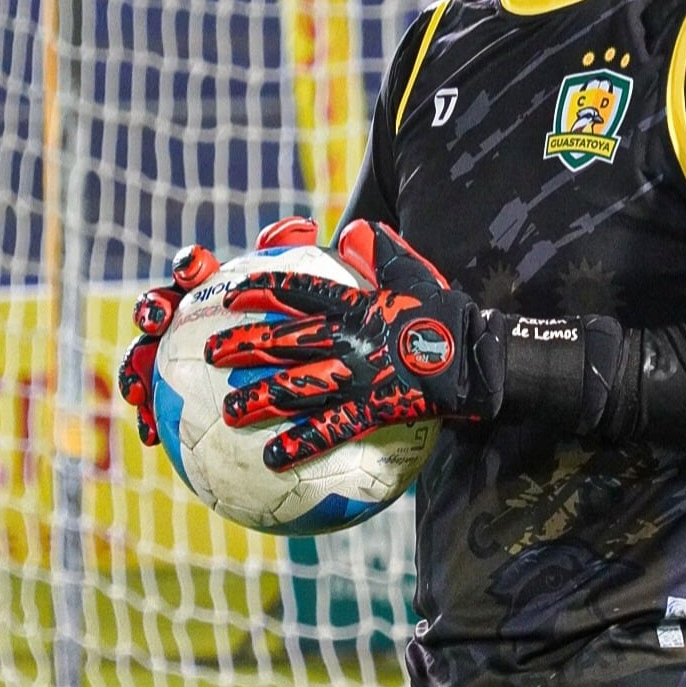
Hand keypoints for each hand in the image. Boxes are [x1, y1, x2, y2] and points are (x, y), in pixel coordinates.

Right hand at [116, 215, 317, 445]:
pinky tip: (152, 437)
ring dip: (134, 369)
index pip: (193, 268)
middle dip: (149, 310)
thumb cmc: (291, 317)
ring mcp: (170, 352)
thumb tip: (302, 227)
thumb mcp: (302, 288)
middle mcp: (182, 314)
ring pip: (143, 355)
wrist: (284, 353)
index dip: (189, 264)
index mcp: (207, 286)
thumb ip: (298, 256)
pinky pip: (153, 404)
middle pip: (156, 306)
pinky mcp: (168, 391)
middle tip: (156, 322)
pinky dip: (149, 417)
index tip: (196, 267)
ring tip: (138, 390)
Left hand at [206, 220, 507, 470]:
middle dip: (245, 344)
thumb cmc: (445, 316)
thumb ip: (383, 253)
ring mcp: (359, 375)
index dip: (263, 289)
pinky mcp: (373, 408)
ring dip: (260, 398)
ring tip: (228, 411)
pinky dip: (300, 442)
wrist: (476, 360)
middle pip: (287, 340)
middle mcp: (349, 338)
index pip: (300, 291)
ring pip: (299, 386)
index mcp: (356, 305)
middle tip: (209, 351)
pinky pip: (331, 428)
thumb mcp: (416, 275)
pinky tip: (272, 457)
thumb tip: (355, 229)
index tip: (229, 292)